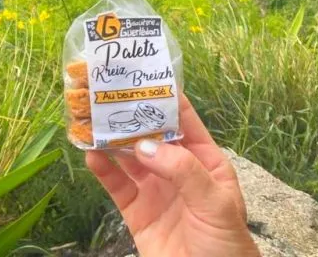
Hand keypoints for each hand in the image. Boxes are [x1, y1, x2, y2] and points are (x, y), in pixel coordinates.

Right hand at [86, 95, 259, 256]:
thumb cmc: (227, 246)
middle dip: (130, 116)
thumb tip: (145, 146)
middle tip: (105, 95)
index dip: (163, 99)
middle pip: (150, 135)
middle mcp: (177, 170)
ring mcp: (155, 190)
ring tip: (90, 120)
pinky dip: (102, 169)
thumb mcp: (216, 204)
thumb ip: (183, 171)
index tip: (141, 77)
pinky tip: (91, 155)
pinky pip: (116, 185)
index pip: (183, 121)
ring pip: (128, 157)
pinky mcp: (136, 212)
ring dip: (110, 139)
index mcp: (205, 161)